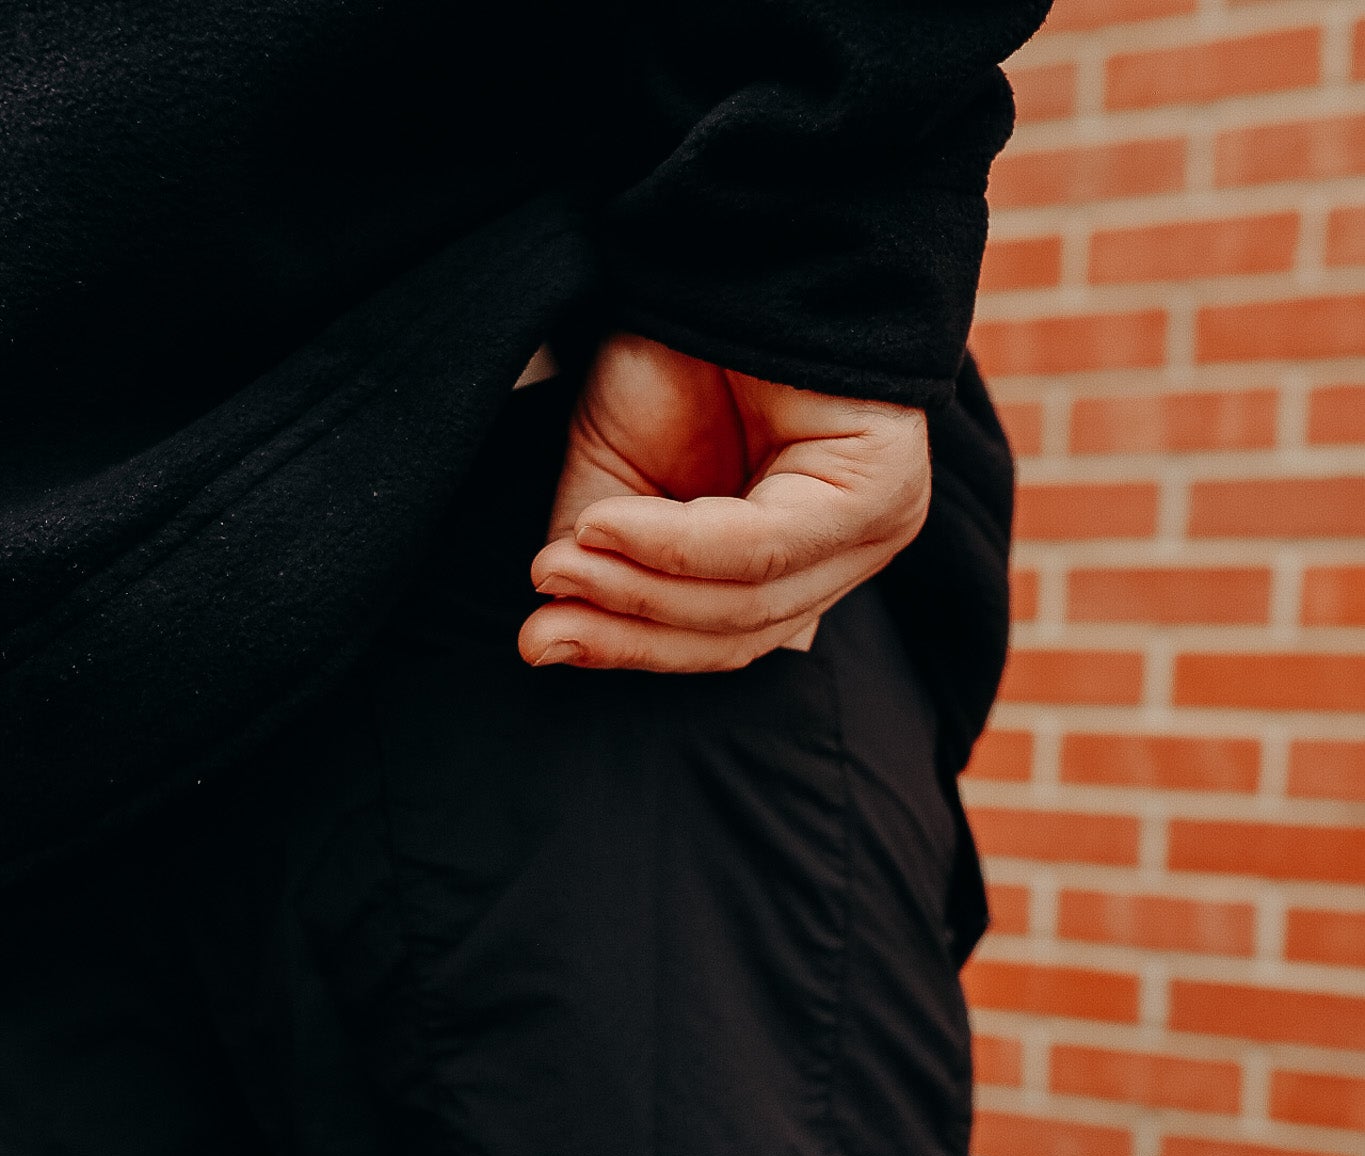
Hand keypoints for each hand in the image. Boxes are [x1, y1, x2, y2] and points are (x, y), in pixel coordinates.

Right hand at [517, 334, 930, 672]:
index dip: (631, 650)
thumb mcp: (621, 475)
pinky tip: (605, 528)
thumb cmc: (681, 346)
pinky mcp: (877, 487)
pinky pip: (764, 545)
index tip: (539, 642)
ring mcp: (874, 524)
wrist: (728, 234)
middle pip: (737, 631)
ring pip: (750, 601)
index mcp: (801, 559)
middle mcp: (849, 552)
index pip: (722, 636)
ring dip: (640, 592)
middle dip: (631, 631)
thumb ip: (602, 565)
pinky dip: (676, 545)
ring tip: (561, 568)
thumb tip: (546, 645)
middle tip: (543, 621)